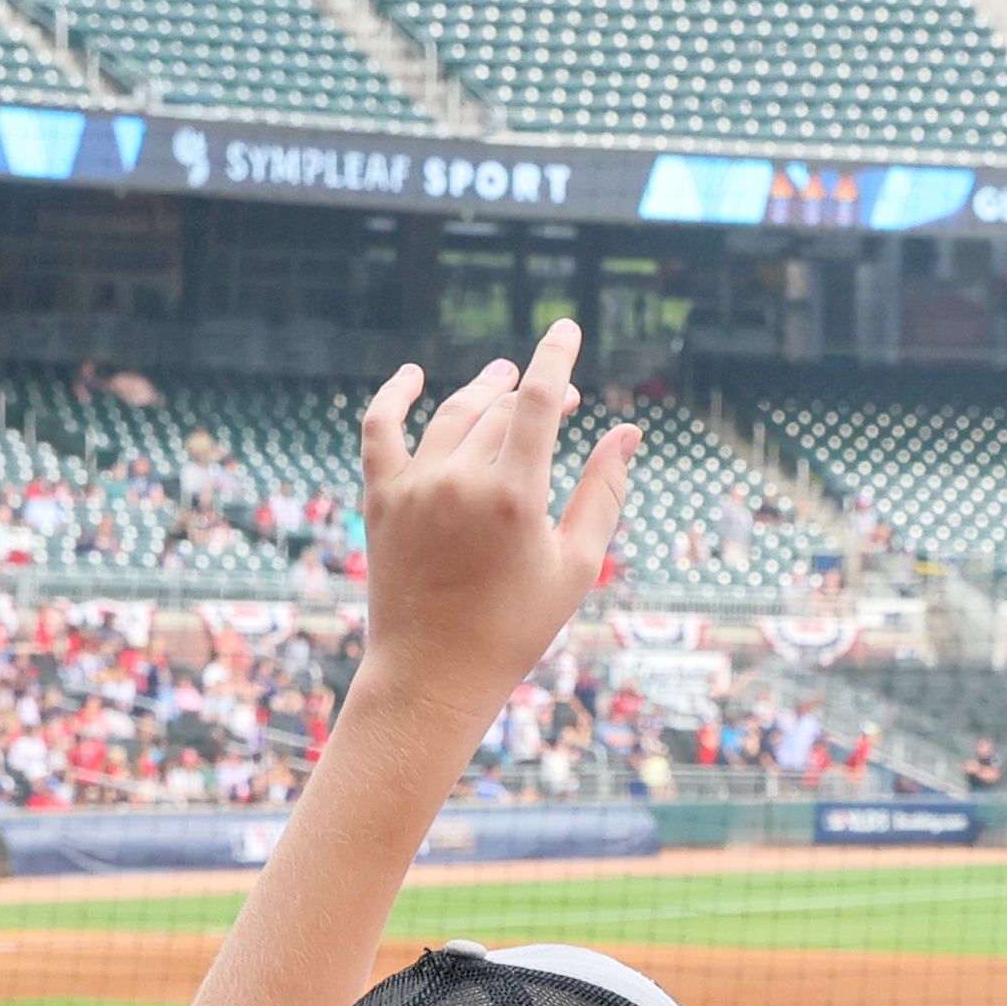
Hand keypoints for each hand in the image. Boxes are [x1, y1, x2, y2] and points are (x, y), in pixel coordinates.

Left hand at [347, 323, 637, 723]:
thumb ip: (603, 494)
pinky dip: (396, 395)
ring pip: (452, 414)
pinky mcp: (380, 498)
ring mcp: (414, 486)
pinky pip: (380, 427)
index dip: (556, 357)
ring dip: (481, 391)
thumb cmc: (516, 629)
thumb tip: (626, 433)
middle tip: (554, 396)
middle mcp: (460, 480)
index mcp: (515, 497)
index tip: (567, 330)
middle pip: (499, 408)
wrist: (433, 675)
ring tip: (501, 379)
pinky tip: (414, 376)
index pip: (539, 400)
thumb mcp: (575, 566)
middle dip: (531, 392)